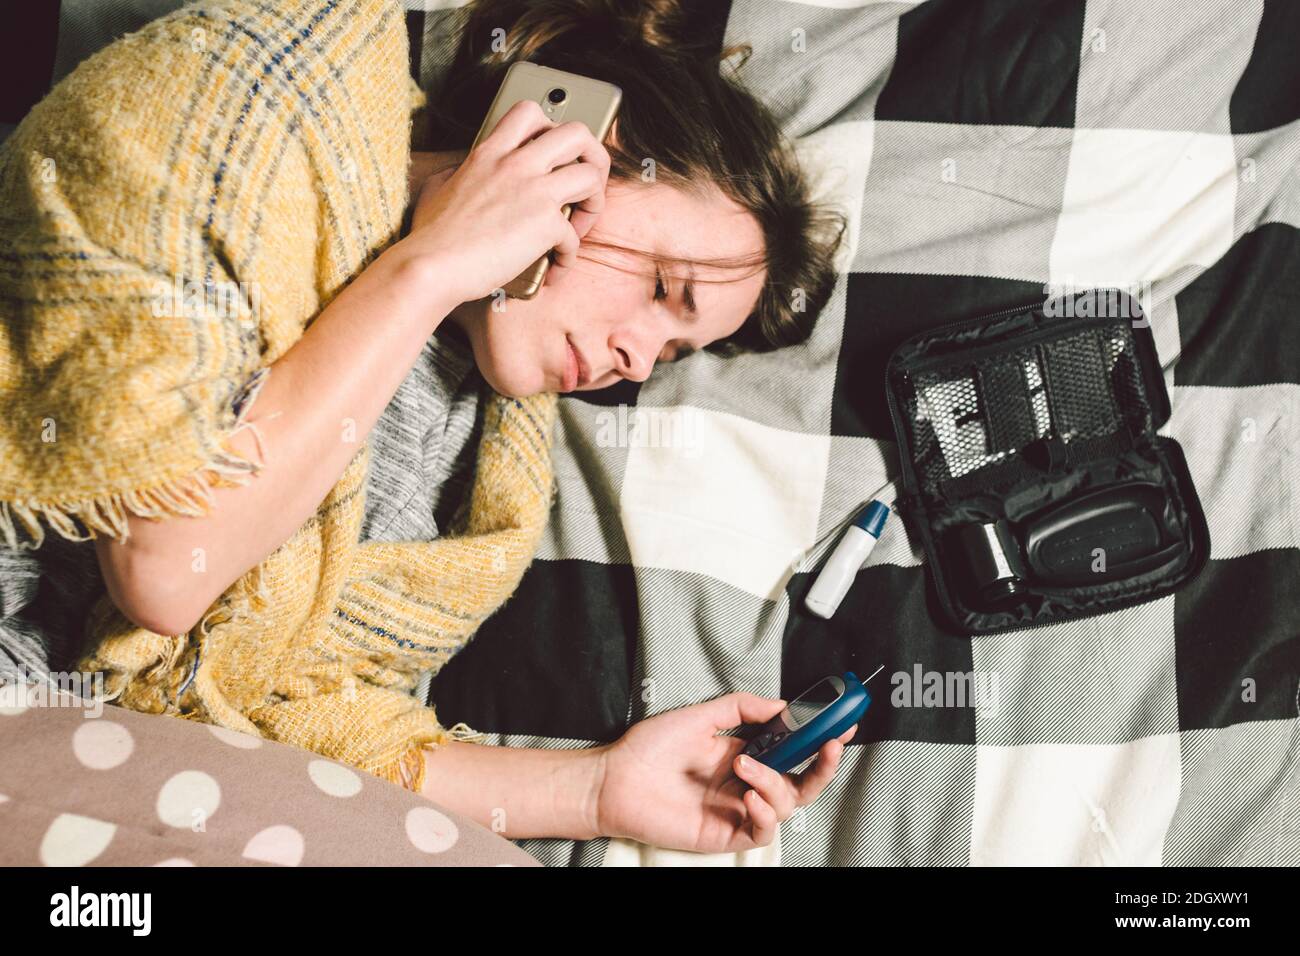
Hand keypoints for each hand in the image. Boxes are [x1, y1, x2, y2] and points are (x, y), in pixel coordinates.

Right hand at [394, 98, 610, 305]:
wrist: (432, 266)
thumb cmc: (431, 237)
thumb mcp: (437, 188)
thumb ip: (455, 175)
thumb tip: (456, 177)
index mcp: (490, 152)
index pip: (531, 113)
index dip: (552, 130)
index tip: (553, 156)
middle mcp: (516, 164)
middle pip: (578, 133)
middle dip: (593, 156)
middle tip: (586, 184)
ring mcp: (534, 190)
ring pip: (591, 176)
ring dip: (594, 203)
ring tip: (578, 226)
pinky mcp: (545, 223)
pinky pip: (576, 237)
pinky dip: (570, 257)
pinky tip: (554, 269)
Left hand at [593, 692, 856, 852]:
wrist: (614, 778)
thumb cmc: (648, 748)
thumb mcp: (700, 716)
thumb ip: (742, 709)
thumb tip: (782, 704)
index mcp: (744, 754)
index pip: (793, 750)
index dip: (818, 739)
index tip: (841, 721)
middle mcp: (746, 782)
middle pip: (801, 782)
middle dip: (822, 764)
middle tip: (830, 744)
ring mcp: (737, 809)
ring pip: (785, 805)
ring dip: (774, 783)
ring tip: (745, 767)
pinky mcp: (725, 834)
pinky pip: (761, 829)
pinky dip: (763, 811)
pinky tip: (748, 793)